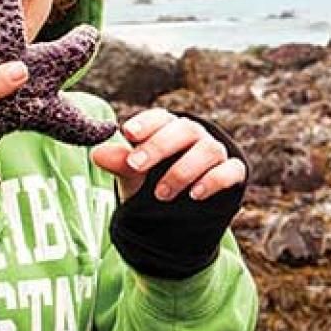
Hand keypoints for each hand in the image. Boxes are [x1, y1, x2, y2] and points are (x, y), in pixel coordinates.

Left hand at [91, 109, 247, 201]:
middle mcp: (195, 136)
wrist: (179, 213)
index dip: (146, 123)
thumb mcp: (134, 175)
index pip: (162, 117)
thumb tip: (98, 154)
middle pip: (185, 130)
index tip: (127, 133)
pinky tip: (195, 195)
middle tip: (135, 165)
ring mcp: (216, 153)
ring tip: (160, 193)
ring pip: (208, 150)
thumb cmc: (153, 182)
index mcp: (169, 129)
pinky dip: (213, 180)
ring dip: (183, 170)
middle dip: (159, 146)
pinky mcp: (233, 173)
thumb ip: (121, 163)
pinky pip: (231, 170)